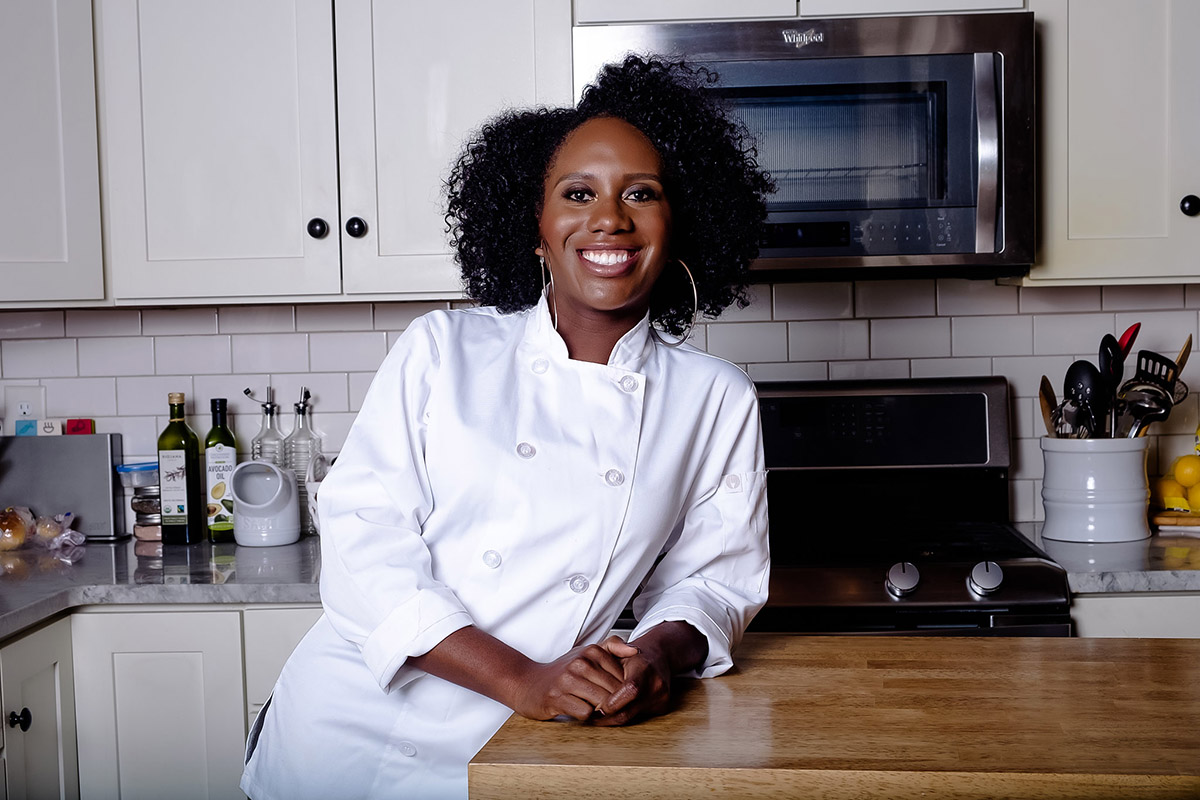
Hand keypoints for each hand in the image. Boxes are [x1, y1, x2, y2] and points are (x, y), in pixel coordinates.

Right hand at [510, 642, 628, 721]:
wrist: (529, 684)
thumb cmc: (564, 672)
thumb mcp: (587, 653)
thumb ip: (613, 647)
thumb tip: (636, 650)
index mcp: (592, 651)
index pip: (624, 676)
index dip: (624, 691)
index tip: (614, 695)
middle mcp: (580, 662)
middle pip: (615, 691)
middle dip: (615, 703)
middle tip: (607, 707)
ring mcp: (568, 680)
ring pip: (603, 702)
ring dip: (602, 711)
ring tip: (594, 710)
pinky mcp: (557, 698)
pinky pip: (586, 713)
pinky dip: (586, 717)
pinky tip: (580, 711)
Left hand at [591, 621, 706, 725]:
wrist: (660, 656)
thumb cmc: (632, 656)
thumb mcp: (615, 648)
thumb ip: (602, 660)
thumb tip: (595, 684)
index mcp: (644, 668)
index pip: (630, 689)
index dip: (612, 702)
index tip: (596, 707)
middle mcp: (656, 683)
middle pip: (629, 711)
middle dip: (607, 717)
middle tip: (591, 717)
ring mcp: (661, 696)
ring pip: (631, 718)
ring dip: (613, 718)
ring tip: (597, 716)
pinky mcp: (662, 706)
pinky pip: (639, 717)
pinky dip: (625, 715)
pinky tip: (614, 711)